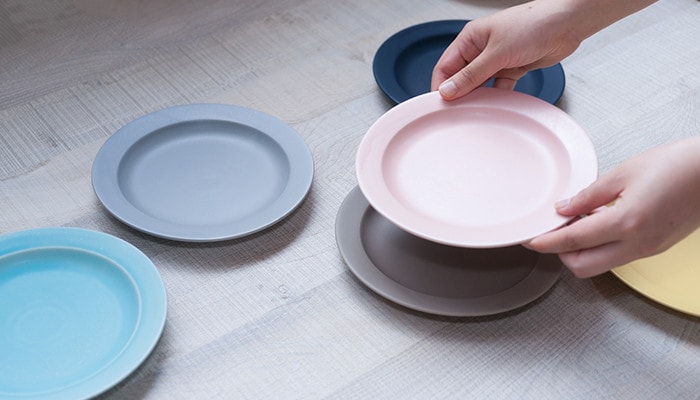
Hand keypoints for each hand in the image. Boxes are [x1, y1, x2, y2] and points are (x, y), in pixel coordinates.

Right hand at [431, 0, 656, 99]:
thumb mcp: (497, 53)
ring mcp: (497, 59)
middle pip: (461, 78)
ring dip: (479, 97)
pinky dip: (497, 96)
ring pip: (480, 84)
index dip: (440, 86)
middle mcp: (481, 49)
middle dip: (459, 95)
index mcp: (470, 39)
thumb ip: (471, 75)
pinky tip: (497, 104)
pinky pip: (498, 87)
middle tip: (457, 113)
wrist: (566, 25)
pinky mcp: (512, 68)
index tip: (439, 105)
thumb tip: (448, 90)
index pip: (445, 67)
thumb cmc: (533, 24)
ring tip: (476, 110)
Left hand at [526, 137, 699, 277]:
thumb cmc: (677, 166)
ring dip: (582, 250)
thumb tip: (563, 209)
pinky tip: (599, 222)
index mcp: (626, 222)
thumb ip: (588, 195)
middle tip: (553, 231)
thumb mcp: (623, 173)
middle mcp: (637, 244)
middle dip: (561, 254)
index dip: (546, 242)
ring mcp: (648, 249)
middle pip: (583, 266)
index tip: (530, 240)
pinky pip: (618, 256)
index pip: (573, 241)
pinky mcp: (656, 248)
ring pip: (601, 264)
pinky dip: (601, 246)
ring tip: (578, 221)